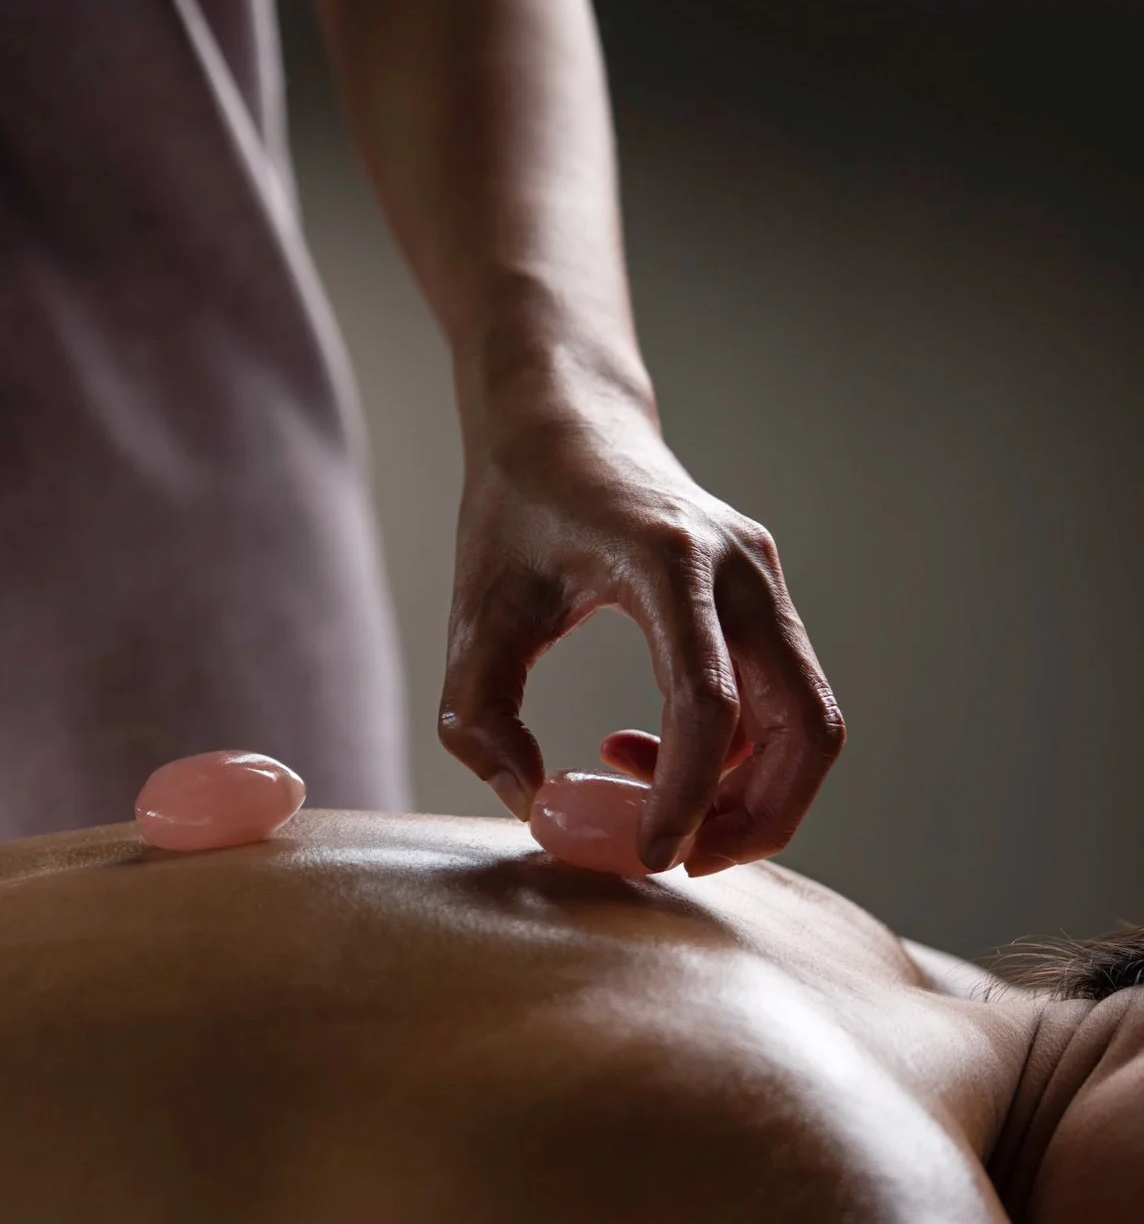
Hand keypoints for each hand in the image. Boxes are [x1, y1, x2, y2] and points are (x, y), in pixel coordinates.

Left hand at [436, 411, 843, 873]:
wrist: (565, 422)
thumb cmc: (515, 511)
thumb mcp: (474, 609)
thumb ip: (480, 714)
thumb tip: (534, 803)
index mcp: (668, 561)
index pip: (709, 703)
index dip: (686, 795)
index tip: (647, 856)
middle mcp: (741, 570)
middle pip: (805, 726)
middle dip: (757, 818)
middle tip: (677, 860)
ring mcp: (766, 582)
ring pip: (808, 722)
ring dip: (751, 794)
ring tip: (651, 812)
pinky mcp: (766, 599)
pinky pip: (783, 702)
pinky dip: (734, 755)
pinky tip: (640, 751)